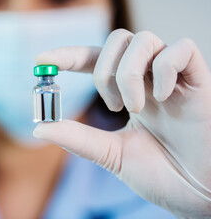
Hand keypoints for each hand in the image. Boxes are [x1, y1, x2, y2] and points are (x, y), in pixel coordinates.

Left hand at [33, 29, 210, 217]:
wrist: (201, 195)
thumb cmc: (163, 176)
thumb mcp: (112, 155)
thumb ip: (80, 139)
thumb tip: (40, 127)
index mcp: (129, 94)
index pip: (95, 60)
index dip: (69, 55)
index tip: (42, 60)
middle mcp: (149, 80)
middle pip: (118, 39)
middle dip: (103, 69)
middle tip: (112, 105)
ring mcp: (174, 78)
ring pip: (143, 39)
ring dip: (128, 73)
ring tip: (133, 106)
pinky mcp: (200, 81)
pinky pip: (181, 49)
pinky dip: (165, 68)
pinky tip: (164, 97)